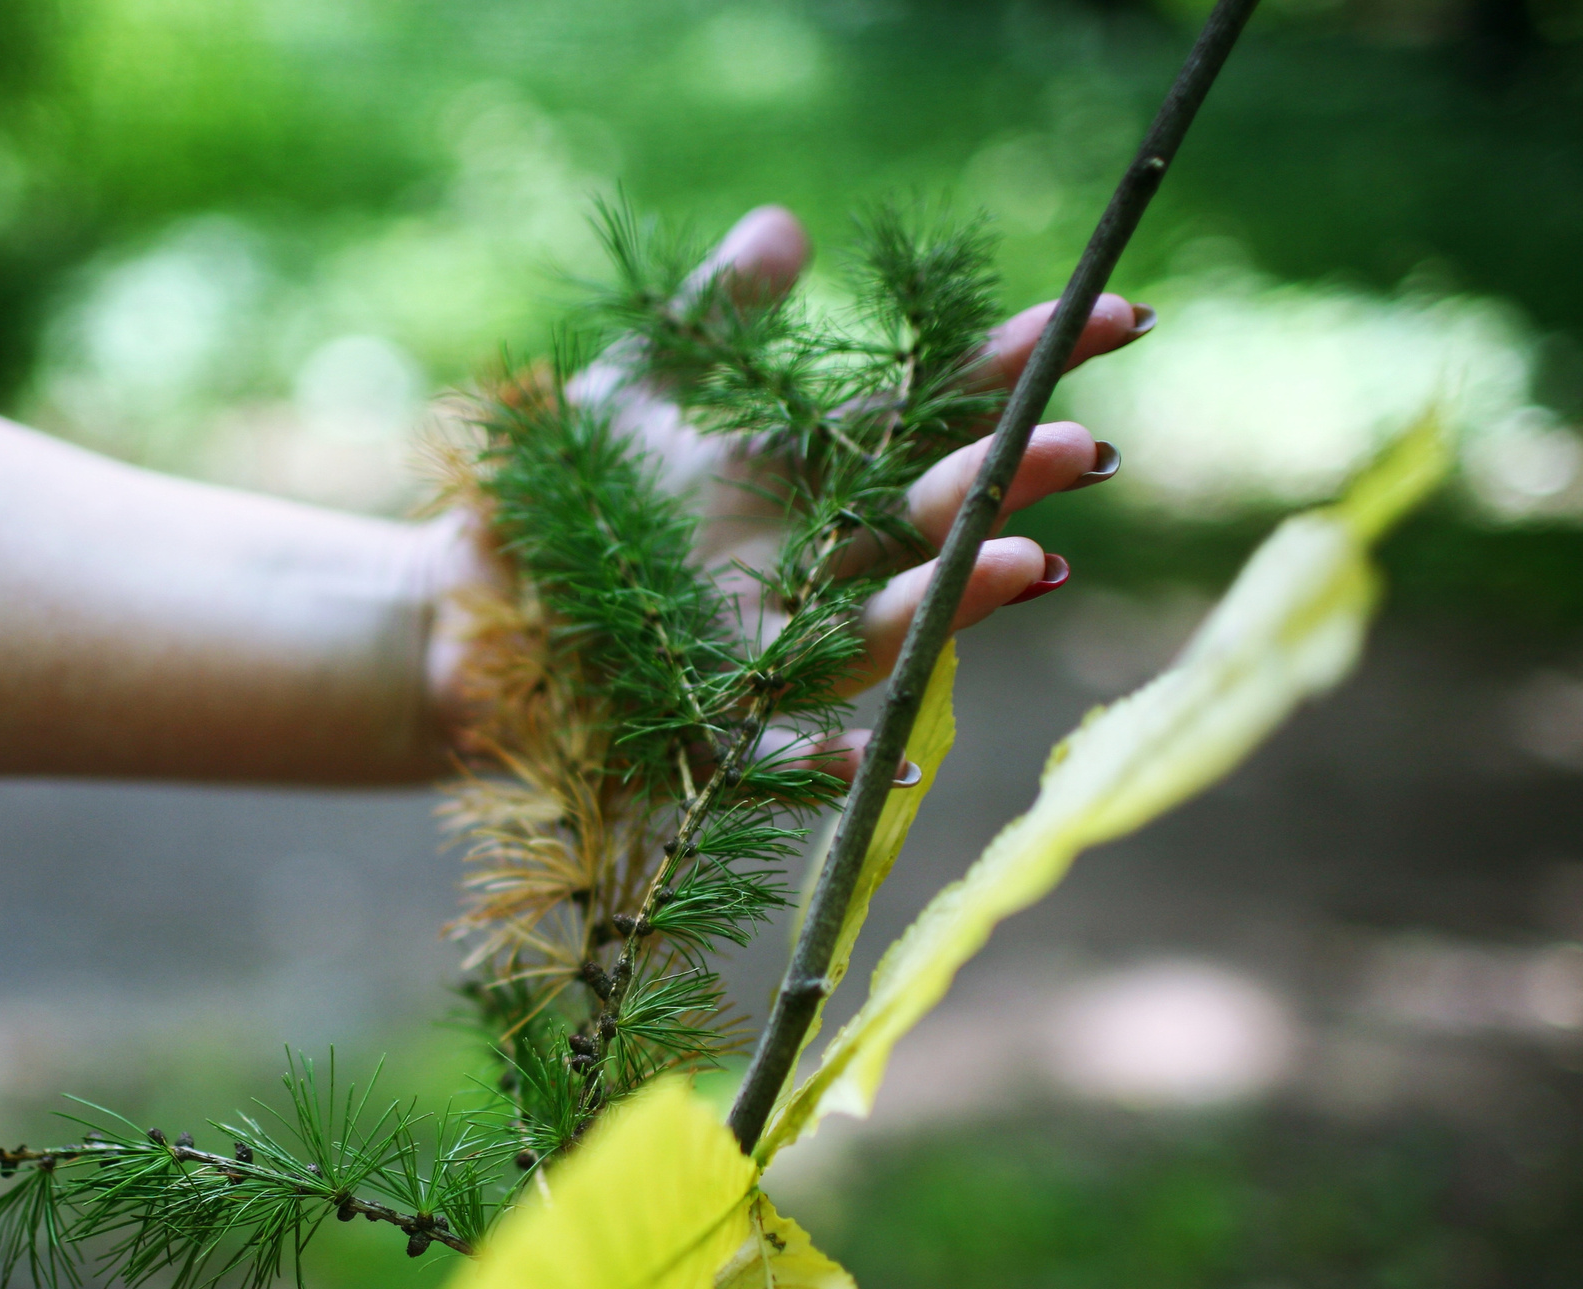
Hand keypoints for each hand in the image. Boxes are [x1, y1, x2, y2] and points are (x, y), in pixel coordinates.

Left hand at [426, 203, 1152, 775]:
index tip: (1114, 317)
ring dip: (955, 601)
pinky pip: (777, 755)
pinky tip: (878, 764)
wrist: (467, 599)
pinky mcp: (710, 725)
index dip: (1019, 364)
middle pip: (931, 518)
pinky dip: (826, 764)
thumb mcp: (635, 385)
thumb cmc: (565, 495)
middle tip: (1081, 446)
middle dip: (1009, 482)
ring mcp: (774, 647)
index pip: (938, 408)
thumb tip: (790, 229)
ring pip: (884, 627)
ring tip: (1023, 563)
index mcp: (813, 471)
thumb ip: (713, 315)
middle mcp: (816, 561)